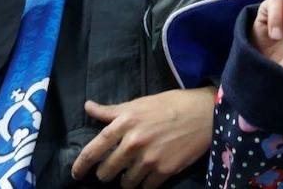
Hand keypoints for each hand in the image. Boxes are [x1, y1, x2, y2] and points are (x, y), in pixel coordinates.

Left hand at [71, 87, 216, 187]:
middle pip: (106, 171)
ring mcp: (149, 158)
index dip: (81, 165)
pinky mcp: (165, 170)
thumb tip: (88, 107)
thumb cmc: (172, 104)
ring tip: (134, 171)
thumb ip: (112, 110)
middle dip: (107, 173)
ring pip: (125, 183)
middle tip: (114, 168)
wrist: (205, 113)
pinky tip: (149, 174)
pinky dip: (144, 184)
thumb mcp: (140, 103)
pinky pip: (145, 187)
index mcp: (125, 122)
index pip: (93, 149)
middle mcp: (134, 142)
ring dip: (127, 180)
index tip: (77, 173)